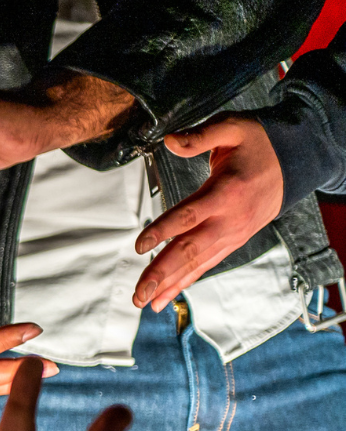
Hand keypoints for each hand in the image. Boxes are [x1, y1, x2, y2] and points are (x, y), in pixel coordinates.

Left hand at [132, 115, 282, 309]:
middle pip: (190, 250)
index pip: (190, 215)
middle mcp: (229, 219)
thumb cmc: (256, 143)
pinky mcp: (232, 241)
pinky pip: (206, 265)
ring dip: (170, 284)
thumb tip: (169, 140)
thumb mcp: (232, 127)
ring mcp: (232, 234)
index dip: (163, 231)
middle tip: (138, 294)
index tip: (139, 246)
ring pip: (197, 263)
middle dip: (162, 273)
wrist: (293, 163)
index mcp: (226, 192)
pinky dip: (185, 282)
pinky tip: (166, 297)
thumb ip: (200, 135)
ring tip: (145, 303)